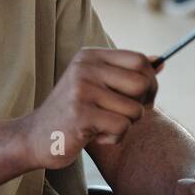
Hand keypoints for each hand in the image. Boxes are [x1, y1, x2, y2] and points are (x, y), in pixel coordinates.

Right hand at [22, 48, 158, 167]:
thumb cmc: (73, 112)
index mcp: (90, 56)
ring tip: (103, 126)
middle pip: (142, 83)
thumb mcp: (97, 85)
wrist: (34, 137)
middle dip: (143, 105)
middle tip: (124, 116)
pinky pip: (121, 127)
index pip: (140, 61)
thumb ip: (126, 73)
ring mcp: (82, 90)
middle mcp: (86, 67)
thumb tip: (160, 61)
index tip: (142, 99)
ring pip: (135, 110)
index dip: (150, 83)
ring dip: (126, 125)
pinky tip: (95, 136)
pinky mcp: (81, 114)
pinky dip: (114, 138)